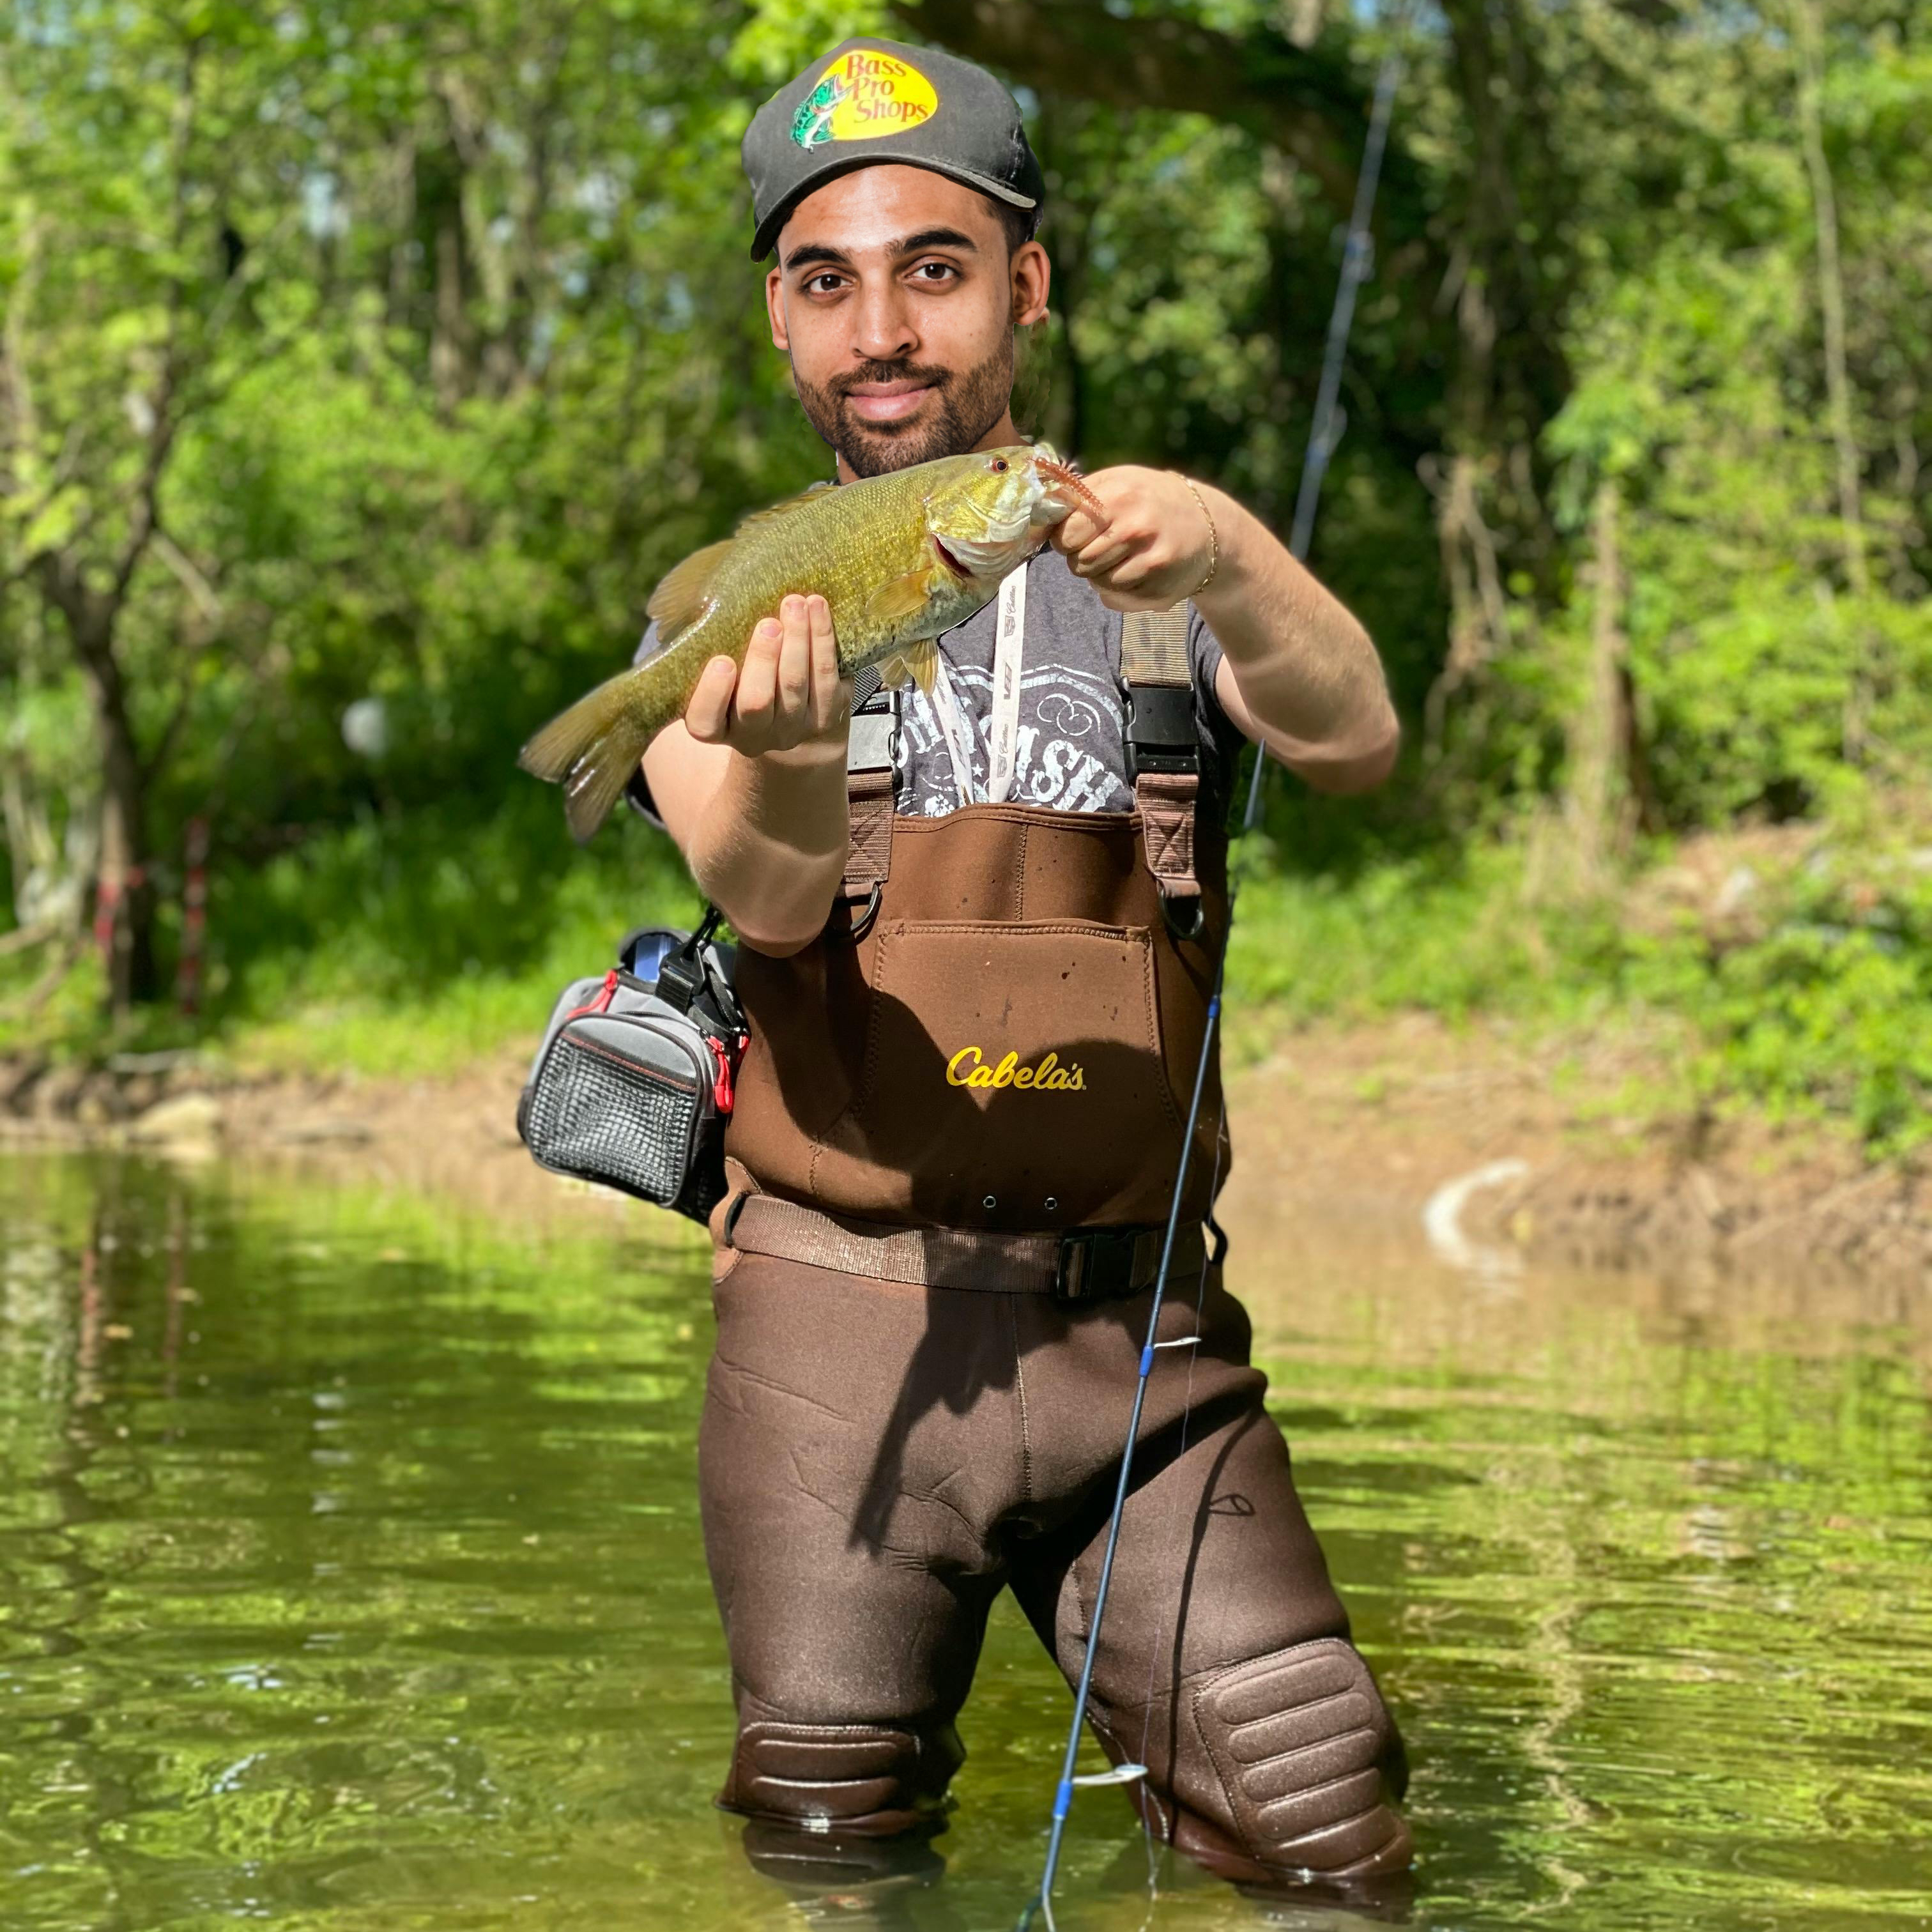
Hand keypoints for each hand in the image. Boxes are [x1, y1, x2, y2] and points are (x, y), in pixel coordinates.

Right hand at [684, 592, 850, 756]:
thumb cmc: (741, 678)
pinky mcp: (825, 718)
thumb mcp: (717, 673)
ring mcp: (791, 729)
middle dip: (764, 659)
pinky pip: (826, 678)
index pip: (705, 722)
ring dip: (798, 639)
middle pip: (756, 702)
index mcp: (716, 727)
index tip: (722, 661)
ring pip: (795, 685)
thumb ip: (712, 651)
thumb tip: (714, 604)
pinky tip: (817, 608)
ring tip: (795, 604)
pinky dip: (822, 639)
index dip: (713, 693)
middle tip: (769, 624)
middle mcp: (753, 736)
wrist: (790, 709)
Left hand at [1048, 465, 1215, 611]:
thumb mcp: (1119, 480)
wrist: (1208, 527)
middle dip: (1082, 557)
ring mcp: (1150, 562)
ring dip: (1100, 574)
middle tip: (1104, 546)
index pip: (1064, 533)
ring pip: (1095, 582)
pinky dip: (1117, 588)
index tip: (1078, 533)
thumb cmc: (1150, 500)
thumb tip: (1037, 508)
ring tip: (1123, 557)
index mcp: (1119, 495)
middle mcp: (1136, 528)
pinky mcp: (1158, 591)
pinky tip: (1136, 571)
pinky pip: (1114, 598)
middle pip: (1077, 562)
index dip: (1065, 537)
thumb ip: (1077, 493)